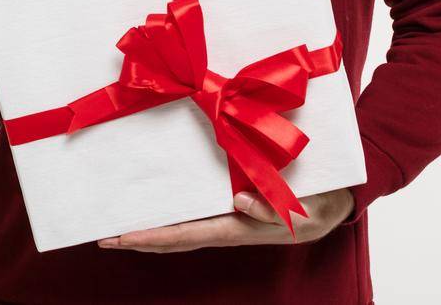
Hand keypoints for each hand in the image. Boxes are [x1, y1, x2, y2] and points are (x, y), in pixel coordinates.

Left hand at [98, 188, 352, 252]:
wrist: (338, 200)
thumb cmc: (322, 202)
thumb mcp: (307, 208)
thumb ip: (275, 207)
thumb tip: (239, 203)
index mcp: (241, 228)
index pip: (188, 235)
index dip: (153, 237)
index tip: (122, 237)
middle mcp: (227, 225)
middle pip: (176, 238)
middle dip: (139, 239)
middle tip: (103, 235)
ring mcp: (228, 218)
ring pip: (182, 229)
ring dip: (150, 230)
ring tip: (117, 225)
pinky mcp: (231, 208)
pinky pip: (194, 215)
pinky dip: (170, 215)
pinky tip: (153, 208)